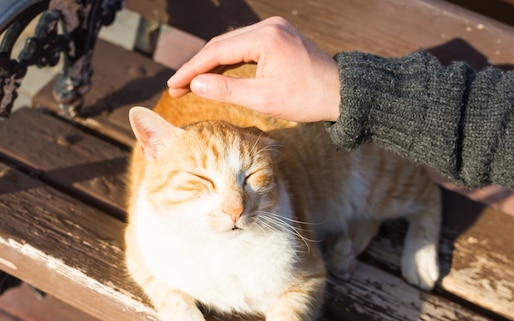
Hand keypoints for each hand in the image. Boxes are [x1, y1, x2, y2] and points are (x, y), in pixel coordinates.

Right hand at [167, 16, 339, 122]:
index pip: (217, 51)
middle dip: (197, 67)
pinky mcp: (277, 37)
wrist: (341, 93)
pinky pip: (244, 47)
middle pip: (221, 45)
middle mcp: (268, 27)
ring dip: (210, 65)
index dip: (191, 70)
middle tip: (176, 88)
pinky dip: (227, 63)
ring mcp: (273, 29)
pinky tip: (213, 76)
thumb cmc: (307, 99)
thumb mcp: (263, 99)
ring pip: (230, 45)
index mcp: (266, 38)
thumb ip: (226, 90)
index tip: (173, 85)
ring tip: (189, 85)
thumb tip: (195, 84)